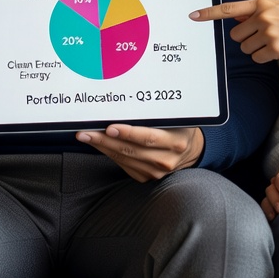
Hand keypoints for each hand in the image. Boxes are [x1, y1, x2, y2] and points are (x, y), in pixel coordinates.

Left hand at [77, 124, 204, 181]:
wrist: (191, 150)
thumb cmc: (180, 127)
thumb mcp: (176, 117)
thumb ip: (159, 113)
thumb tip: (130, 100)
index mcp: (176, 142)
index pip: (148, 138)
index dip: (128, 133)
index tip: (110, 127)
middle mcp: (166, 159)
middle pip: (131, 149)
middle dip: (105, 140)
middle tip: (86, 132)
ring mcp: (155, 171)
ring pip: (124, 158)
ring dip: (103, 147)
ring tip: (87, 136)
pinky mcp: (145, 177)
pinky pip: (123, 165)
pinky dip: (109, 154)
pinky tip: (99, 144)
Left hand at [190, 0, 278, 61]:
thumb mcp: (276, 7)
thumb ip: (254, 12)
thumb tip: (236, 21)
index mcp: (261, 3)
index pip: (230, 8)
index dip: (210, 13)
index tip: (194, 15)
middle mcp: (263, 16)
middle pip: (236, 35)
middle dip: (246, 38)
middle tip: (263, 35)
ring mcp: (269, 33)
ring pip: (245, 48)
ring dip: (256, 48)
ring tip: (274, 40)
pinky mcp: (276, 49)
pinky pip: (257, 57)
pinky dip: (265, 56)